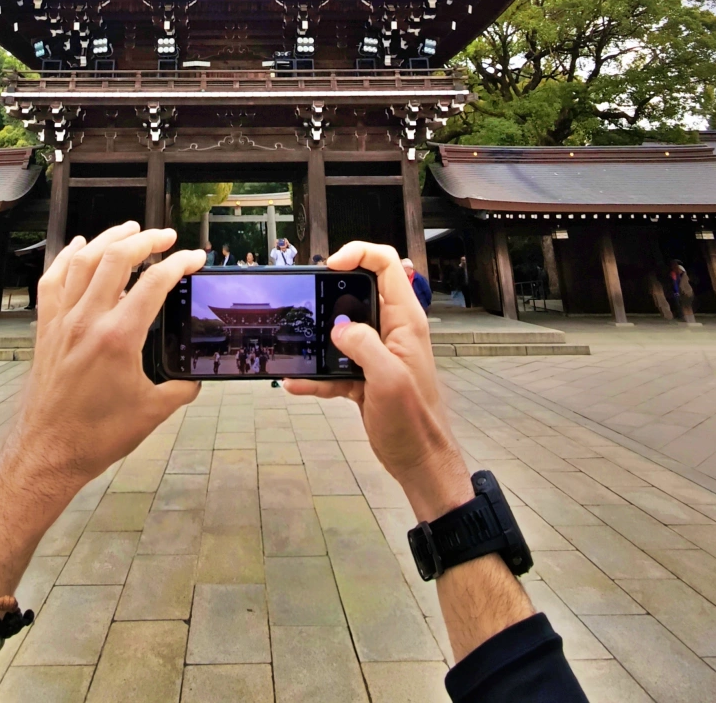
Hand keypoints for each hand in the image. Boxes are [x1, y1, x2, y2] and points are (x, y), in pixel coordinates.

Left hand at [9, 223, 202, 490]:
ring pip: (83, 261)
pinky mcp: (46, 328)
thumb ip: (180, 389)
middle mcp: (88, 320)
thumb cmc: (96, 436)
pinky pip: (53, 280)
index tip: (194, 258)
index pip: (154, 283)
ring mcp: (63, 321)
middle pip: (116, 258)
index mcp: (118, 338)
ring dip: (108, 239)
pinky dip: (67, 257)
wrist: (47, 452)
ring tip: (129, 230)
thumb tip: (195, 378)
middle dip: (145, 239)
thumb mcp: (152, 412)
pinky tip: (78, 247)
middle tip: (165, 236)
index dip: (179, 263)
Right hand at [285, 241, 471, 520]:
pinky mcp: (364, 375)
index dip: (358, 254)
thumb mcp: (388, 379)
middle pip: (358, 291)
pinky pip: (335, 364)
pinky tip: (296, 383)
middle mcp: (392, 329)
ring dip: (319, 336)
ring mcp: (377, 352)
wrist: (420, 462)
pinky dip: (316, 373)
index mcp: (405, 320)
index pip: (386, 264)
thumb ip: (363, 345)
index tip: (329, 266)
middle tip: (307, 303)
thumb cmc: (415, 423)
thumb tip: (338, 328)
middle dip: (329, 294)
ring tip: (296, 344)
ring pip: (342, 328)